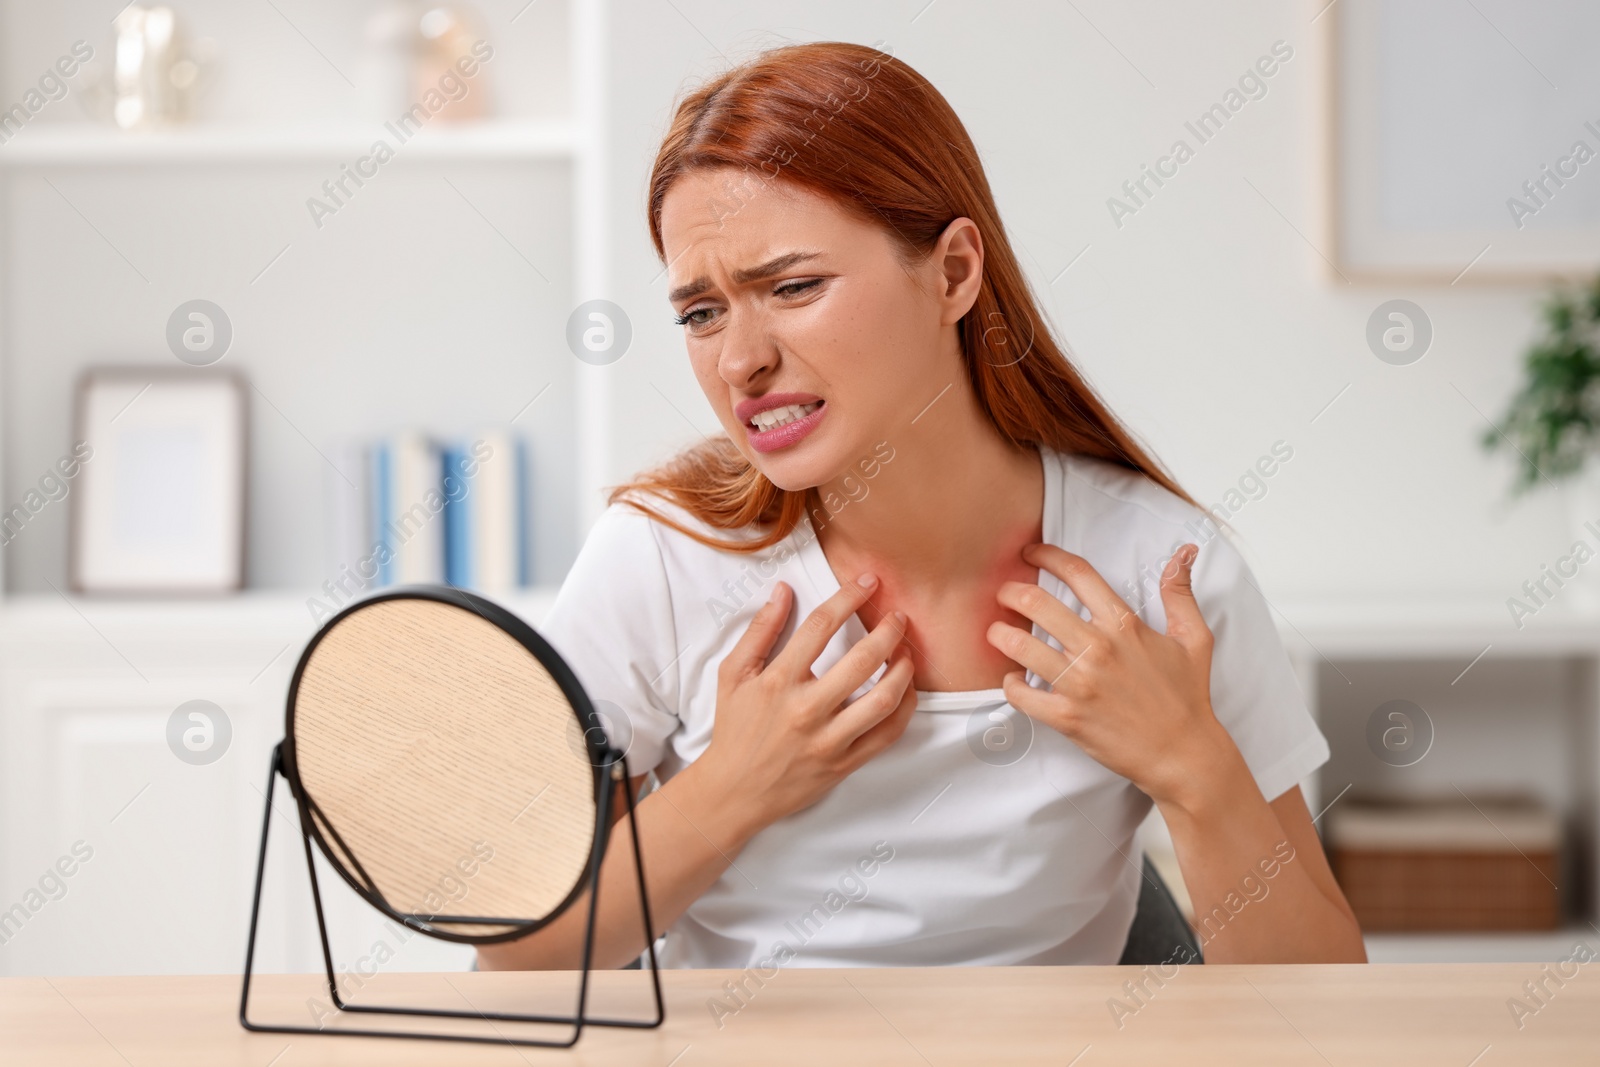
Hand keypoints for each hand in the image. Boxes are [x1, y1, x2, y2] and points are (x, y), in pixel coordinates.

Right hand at [695, 574, 918, 832]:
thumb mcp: (733, 674)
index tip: (868, 582)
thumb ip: (760, 631)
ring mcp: (828, 740)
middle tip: (898, 616)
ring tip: (906, 652)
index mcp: (778, 681)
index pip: (821, 626)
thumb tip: (783, 591)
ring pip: (883, 700)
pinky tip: (905, 690)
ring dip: (903, 670)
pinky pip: (887, 735)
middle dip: (888, 630)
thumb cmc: (734, 729)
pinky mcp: (844, 764)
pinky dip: (904, 709)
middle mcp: (806, 709)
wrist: (734, 791)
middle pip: (862, 659)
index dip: (848, 597)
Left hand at [985, 542, 1229, 807]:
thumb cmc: (1186, 697)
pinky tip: (1013, 680)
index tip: (1031, 553)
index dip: (1047, 555)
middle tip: (1003, 593)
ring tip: (996, 632)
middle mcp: (1098, 648)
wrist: (1183, 754)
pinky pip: (1021, 693)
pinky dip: (1009, 684)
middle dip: (1011, 592)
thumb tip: (1182, 554)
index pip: (1077, 574)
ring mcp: (1080, 683)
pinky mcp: (1067, 716)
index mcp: (1124, 624)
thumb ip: (1179, 594)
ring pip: (1019, 645)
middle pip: (1036, 602)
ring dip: (1000, 634)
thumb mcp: (1194, 638)